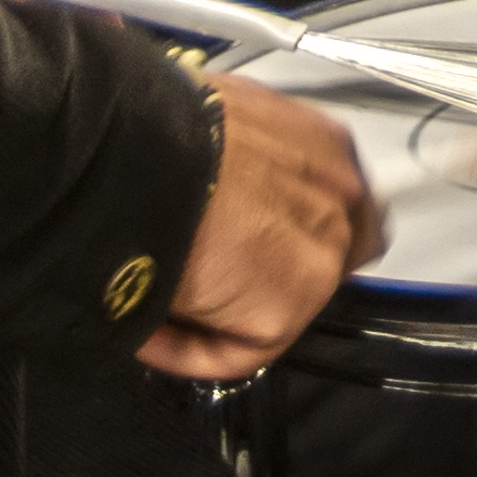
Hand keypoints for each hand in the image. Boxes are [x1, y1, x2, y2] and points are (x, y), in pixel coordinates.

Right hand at [137, 79, 386, 381]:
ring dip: (220, 319)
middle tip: (204, 286)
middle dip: (265, 283)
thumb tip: (218, 188)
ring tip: (156, 308)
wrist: (134, 159)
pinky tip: (149, 329)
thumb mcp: (223, 122)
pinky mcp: (288, 308)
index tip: (239, 248)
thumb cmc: (159, 130)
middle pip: (320, 265)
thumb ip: (246, 162)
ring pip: (274, 314)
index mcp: (326, 146)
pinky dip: (188, 351)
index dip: (288, 236)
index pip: (335, 208)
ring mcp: (321, 257)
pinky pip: (236, 354)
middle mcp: (341, 200)